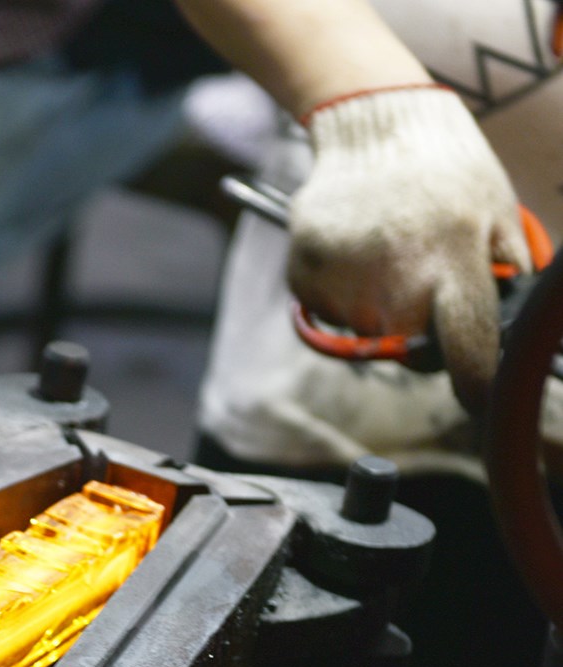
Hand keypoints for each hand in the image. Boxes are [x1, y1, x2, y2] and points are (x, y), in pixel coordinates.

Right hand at [289, 86, 528, 411]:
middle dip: (419, 326)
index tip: (477, 396)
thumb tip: (506, 329)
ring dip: (377, 308)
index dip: (474, 381)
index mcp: (453, 258)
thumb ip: (506, 269)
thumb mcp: (497, 208)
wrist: (375, 124)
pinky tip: (355, 250)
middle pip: (408, 344)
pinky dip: (341, 293)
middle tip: (422, 280)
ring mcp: (344, 278)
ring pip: (365, 331)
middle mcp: (395, 276)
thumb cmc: (446, 167)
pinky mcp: (305, 275)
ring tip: (386, 252)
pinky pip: (328, 311)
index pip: (467, 347)